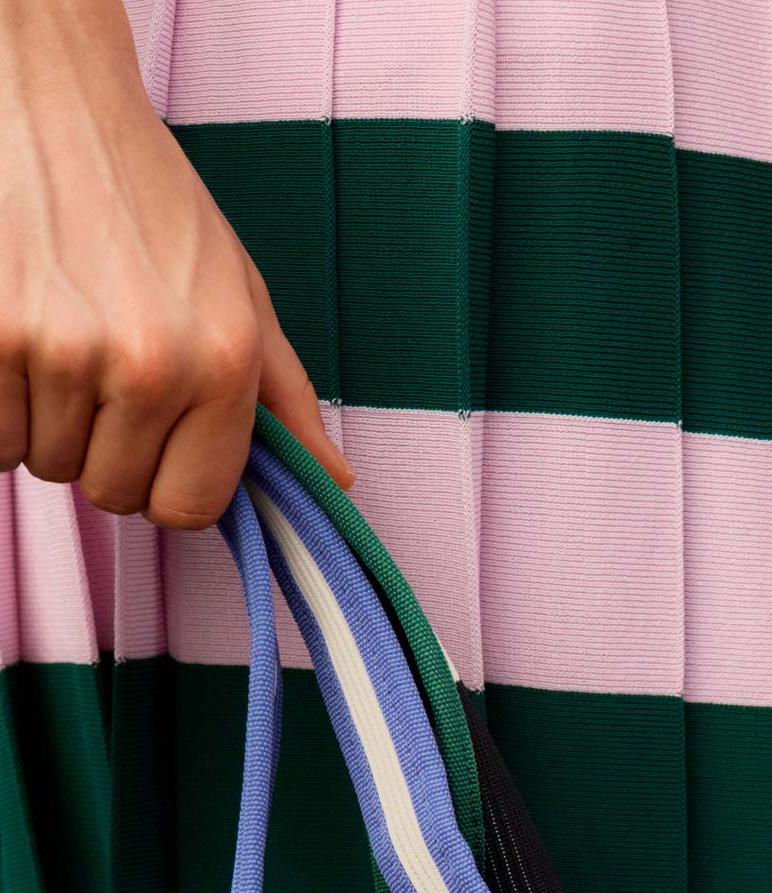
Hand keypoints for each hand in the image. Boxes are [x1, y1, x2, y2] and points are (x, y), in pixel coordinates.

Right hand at [0, 0, 350, 525]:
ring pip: (48, 463)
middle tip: (100, 376)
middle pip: (112, 491)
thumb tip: (334, 482)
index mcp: (223, 364)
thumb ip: (284, 397)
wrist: (55, 102)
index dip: (164, 486)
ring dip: (48, 424)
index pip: (188, 508)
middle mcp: (151, 365)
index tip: (152, 447)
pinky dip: (0, 408)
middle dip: (103, 452)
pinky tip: (19, 344)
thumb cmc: (151, 201)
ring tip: (61, 344)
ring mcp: (67, 351)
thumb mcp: (239, 291)